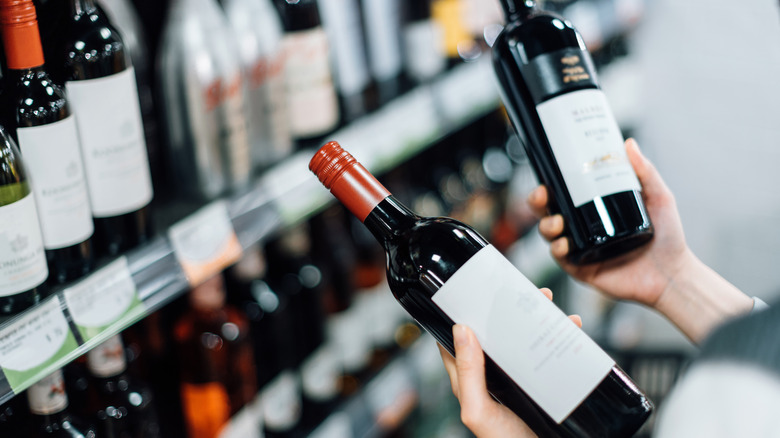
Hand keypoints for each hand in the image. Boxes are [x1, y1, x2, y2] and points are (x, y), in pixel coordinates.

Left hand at [438, 288, 581, 437]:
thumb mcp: (478, 412)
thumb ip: (467, 373)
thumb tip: (461, 330)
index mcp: (471, 381)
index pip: (459, 340)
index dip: (463, 315)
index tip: (473, 290)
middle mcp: (494, 378)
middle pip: (496, 334)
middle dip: (506, 311)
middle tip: (519, 291)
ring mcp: (520, 381)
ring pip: (525, 341)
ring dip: (536, 319)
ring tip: (548, 302)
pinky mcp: (544, 386)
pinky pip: (551, 355)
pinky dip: (561, 339)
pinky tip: (572, 328)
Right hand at [528, 139, 753, 342]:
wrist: (674, 274)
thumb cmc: (668, 238)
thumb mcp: (658, 197)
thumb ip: (645, 171)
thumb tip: (629, 144)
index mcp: (595, 209)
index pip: (564, 194)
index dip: (549, 185)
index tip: (546, 177)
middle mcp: (584, 227)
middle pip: (548, 211)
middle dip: (537, 203)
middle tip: (543, 196)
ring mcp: (581, 248)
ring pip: (549, 234)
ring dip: (546, 225)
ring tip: (558, 222)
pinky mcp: (582, 268)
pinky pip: (561, 258)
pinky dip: (557, 250)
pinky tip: (564, 244)